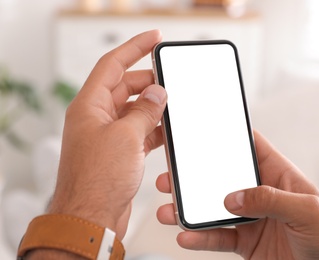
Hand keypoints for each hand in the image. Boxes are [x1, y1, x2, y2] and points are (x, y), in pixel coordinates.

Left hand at [48, 30, 166, 239]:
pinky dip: (154, 129)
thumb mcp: (126, 137)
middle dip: (149, 83)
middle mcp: (97, 118)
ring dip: (153, 108)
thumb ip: (144, 111)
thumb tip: (157, 94)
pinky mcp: (119, 153)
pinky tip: (168, 130)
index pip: (112, 65)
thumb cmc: (97, 181)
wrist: (92, 218)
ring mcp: (108, 136)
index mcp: (89, 106)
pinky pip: (139, 132)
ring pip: (135, 111)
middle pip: (125, 87)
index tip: (153, 39)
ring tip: (173, 106)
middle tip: (171, 81)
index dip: (134, 48)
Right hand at [156, 130, 318, 258]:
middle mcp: (260, 194)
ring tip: (169, 209)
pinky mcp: (244, 242)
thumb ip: (271, 199)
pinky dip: (200, 237)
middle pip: (222, 178)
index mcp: (278, 176)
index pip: (252, 148)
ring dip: (189, 209)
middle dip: (195, 176)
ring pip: (213, 209)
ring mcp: (250, 218)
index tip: (204, 131)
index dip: (230, 138)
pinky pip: (217, 237)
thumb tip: (234, 198)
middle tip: (172, 174)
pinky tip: (186, 236)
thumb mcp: (307, 210)